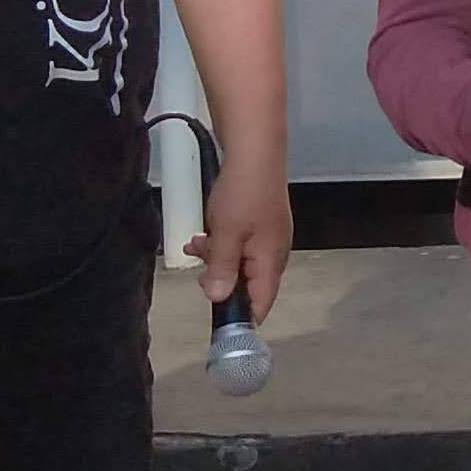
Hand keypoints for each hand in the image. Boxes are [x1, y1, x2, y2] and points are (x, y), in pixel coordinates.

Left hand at [192, 159, 292, 322]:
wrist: (256, 152)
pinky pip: (240, 245)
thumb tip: (217, 299)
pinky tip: (203, 234)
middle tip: (199, 272)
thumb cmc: (242, 194)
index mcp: (271, 261)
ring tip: (195, 245)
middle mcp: (274, 254)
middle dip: (222, 282)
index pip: (261, 304)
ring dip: (217, 259)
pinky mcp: (260, 224)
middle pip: (249, 285)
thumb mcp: (225, 234)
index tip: (216, 318)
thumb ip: (221, 268)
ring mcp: (268, 239)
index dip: (241, 317)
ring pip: (241, 263)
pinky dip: (222, 244)